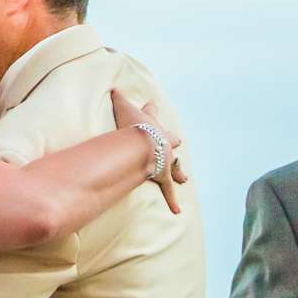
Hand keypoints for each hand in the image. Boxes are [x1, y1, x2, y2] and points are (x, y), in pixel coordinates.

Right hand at [109, 90, 189, 213]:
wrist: (144, 143)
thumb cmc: (133, 126)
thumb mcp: (123, 106)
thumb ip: (117, 96)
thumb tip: (113, 86)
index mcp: (152, 125)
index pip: (151, 114)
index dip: (150, 111)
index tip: (152, 106)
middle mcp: (163, 142)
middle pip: (171, 140)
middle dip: (172, 141)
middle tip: (177, 141)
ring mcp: (165, 159)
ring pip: (174, 166)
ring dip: (178, 171)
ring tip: (184, 178)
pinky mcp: (164, 176)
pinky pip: (168, 190)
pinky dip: (172, 201)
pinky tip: (177, 211)